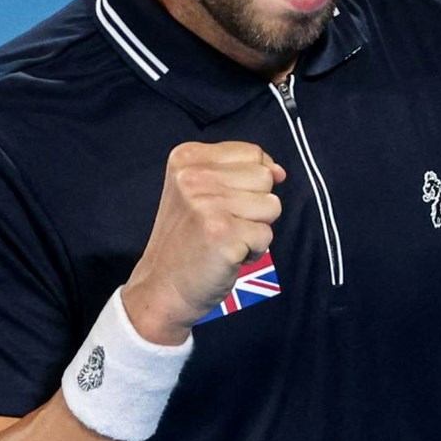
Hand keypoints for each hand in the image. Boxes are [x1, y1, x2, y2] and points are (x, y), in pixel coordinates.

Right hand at [123, 141, 285, 343]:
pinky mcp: (223, 233)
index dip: (252, 182)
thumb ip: (239, 173)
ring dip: (256, 228)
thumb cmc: (186, 242)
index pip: (252, 153)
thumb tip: (279, 172)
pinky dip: (254, 251)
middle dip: (255, 205)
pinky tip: (227, 255)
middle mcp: (194, 176)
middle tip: (224, 224)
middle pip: (264, 177)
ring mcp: (207, 204)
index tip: (227, 203)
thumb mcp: (199, 192)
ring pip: (271, 206)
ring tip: (226, 239)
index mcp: (187, 158)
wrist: (162, 288)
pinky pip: (266, 235)